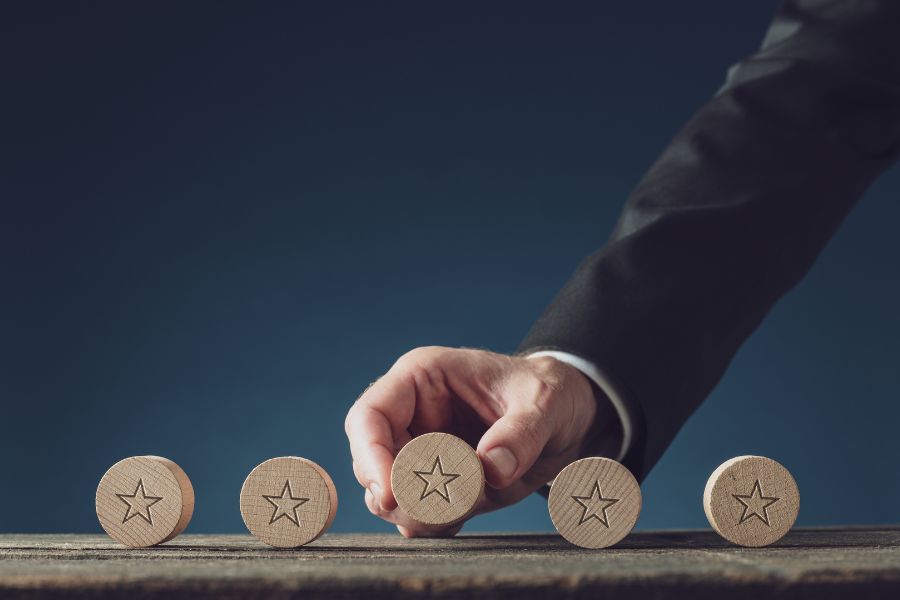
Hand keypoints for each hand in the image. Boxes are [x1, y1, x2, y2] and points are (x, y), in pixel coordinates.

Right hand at [344, 346, 604, 536]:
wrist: (567, 414)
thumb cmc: (549, 391)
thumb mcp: (545, 403)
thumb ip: (520, 434)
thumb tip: (491, 469)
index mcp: (423, 377)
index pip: (370, 416)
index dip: (372, 456)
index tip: (392, 495)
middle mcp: (412, 413)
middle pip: (373, 463)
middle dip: (404, 495)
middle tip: (451, 508)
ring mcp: (420, 449)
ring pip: (389, 494)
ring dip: (421, 513)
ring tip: (471, 503)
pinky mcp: (435, 481)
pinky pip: (414, 512)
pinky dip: (433, 524)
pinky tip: (464, 515)